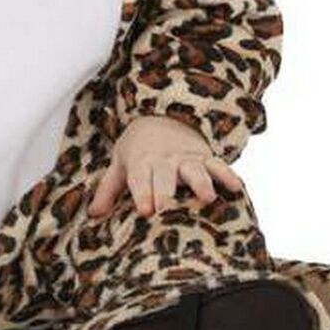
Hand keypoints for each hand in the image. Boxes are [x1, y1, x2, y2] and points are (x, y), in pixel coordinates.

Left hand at [87, 115, 243, 217]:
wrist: (162, 114)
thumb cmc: (138, 148)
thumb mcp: (120, 163)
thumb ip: (108, 190)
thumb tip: (93, 214)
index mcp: (141, 161)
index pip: (140, 178)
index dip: (142, 193)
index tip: (144, 210)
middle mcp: (164, 159)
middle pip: (165, 176)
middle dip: (165, 192)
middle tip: (165, 209)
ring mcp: (186, 158)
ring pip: (195, 170)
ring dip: (201, 182)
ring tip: (207, 198)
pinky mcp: (205, 157)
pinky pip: (218, 165)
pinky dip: (227, 175)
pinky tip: (236, 188)